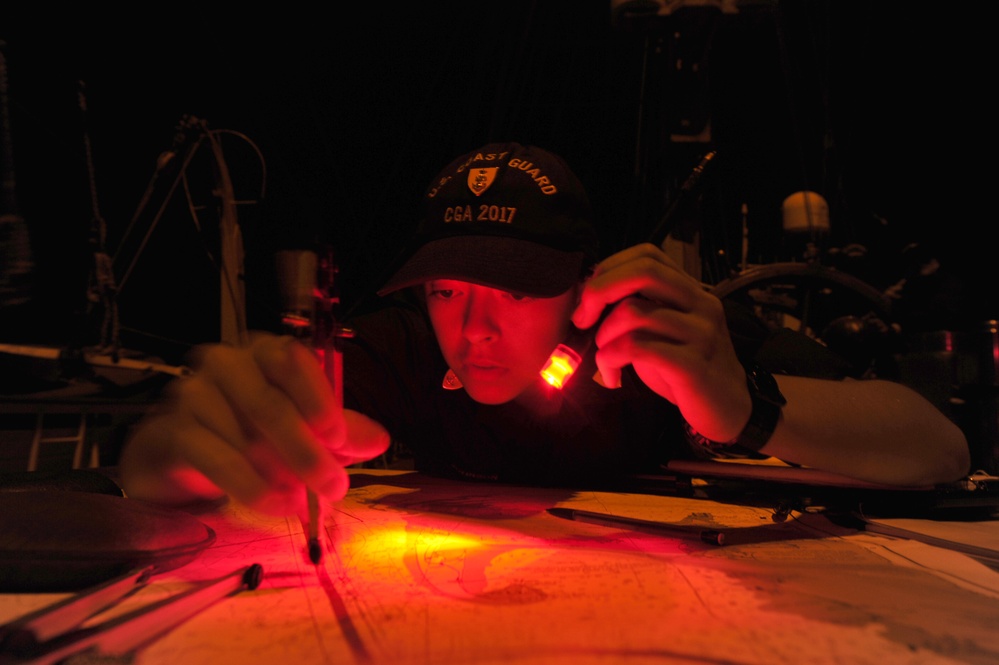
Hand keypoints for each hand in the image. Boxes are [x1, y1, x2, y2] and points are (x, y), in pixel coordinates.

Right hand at [119, 332, 389, 515]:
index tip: (340, 439)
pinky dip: (254, 488)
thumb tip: (378, 440)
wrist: (177, 452)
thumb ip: (339, 432)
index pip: (291, 359)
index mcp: (263, 352)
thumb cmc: (250, 430)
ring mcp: (193, 394)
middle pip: (269, 404)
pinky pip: (219, 461)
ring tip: (303, 502)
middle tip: (335, 487)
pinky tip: (277, 505)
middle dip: (307, 452)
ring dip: (280, 475)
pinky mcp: (172, 432)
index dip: (318, 399)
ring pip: (245, 438)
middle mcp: (225, 364)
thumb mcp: (302, 427)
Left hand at [571, 243, 750, 441]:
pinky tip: (611, 375)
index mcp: (691, 290)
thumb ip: (637, 308)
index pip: (648, 254)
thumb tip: (588, 293)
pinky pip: (637, 348)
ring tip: (606, 357)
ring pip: (633, 313)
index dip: (610, 267)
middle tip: (582, 318)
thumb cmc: (683, 368)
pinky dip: (611, 359)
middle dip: (600, 290)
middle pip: (644, 272)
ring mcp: (701, 334)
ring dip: (604, 336)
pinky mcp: (693, 366)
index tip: (589, 296)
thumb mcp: (661, 331)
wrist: (724, 408)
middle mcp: (701, 304)